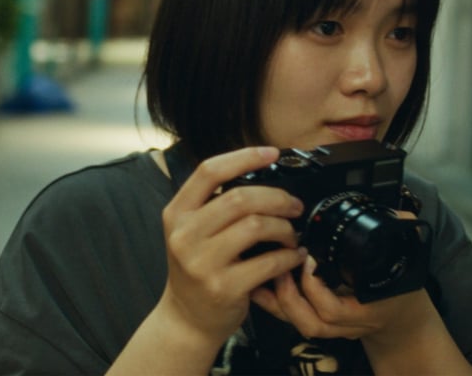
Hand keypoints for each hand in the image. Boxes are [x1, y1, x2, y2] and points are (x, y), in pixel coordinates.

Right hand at [158, 146, 307, 347]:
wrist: (186, 318)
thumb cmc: (197, 268)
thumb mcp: (192, 231)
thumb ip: (214, 204)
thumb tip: (260, 174)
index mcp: (177, 213)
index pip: (209, 171)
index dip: (244, 157)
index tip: (271, 153)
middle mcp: (185, 235)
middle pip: (240, 197)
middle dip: (277, 197)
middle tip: (294, 205)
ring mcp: (202, 262)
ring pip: (256, 226)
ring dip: (285, 227)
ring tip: (292, 234)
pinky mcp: (223, 287)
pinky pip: (268, 262)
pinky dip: (289, 256)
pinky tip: (293, 256)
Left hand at [250, 210, 428, 340]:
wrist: (403, 319)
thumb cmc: (399, 290)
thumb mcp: (404, 265)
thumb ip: (399, 238)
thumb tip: (396, 215)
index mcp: (368, 307)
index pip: (336, 310)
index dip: (315, 290)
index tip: (309, 261)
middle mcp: (348, 323)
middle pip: (312, 322)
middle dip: (291, 296)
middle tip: (280, 266)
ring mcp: (334, 327)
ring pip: (301, 324)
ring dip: (280, 300)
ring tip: (267, 272)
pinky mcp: (320, 322)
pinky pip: (294, 319)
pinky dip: (273, 303)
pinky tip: (258, 285)